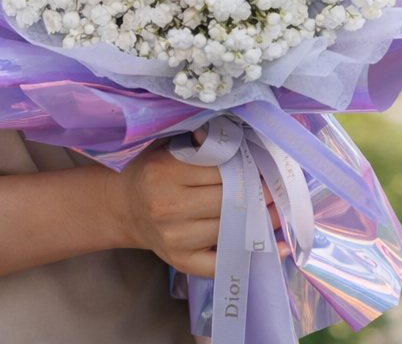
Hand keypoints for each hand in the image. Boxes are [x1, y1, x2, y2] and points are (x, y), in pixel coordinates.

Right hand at [104, 134, 285, 278]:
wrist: (123, 206)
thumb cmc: (151, 169)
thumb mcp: (167, 146)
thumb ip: (199, 142)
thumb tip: (242, 139)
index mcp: (164, 171)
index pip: (219, 169)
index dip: (246, 167)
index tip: (264, 165)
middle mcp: (168, 206)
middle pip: (228, 200)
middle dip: (258, 193)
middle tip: (276, 186)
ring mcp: (175, 237)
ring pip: (230, 228)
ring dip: (260, 219)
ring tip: (277, 208)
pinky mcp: (181, 261)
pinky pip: (222, 262)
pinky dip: (252, 254)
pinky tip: (275, 246)